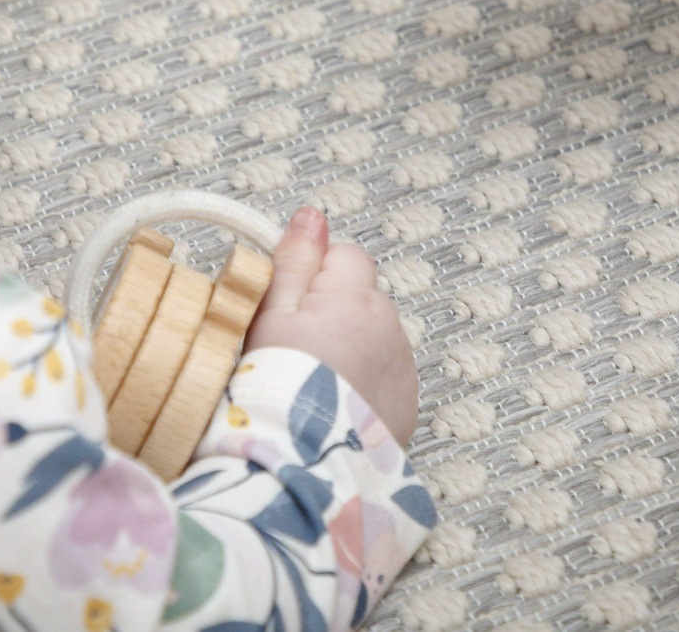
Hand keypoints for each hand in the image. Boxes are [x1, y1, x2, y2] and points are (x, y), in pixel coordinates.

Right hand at [246, 208, 418, 443]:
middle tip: (295, 347)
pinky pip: (385, 375)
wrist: (301, 463)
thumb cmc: (277, 386)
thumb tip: (312, 215)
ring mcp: (403, 368)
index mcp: (357, 298)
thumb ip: (295, 260)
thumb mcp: (272, 314)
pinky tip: (333, 404)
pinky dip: (363, 382)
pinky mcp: (406, 405)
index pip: (345, 255)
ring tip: (312, 381)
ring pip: (373, 337)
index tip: (290, 305)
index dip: (313, 274)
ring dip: (350, 347)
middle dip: (333, 312)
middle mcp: (390, 327)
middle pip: (361, 298)